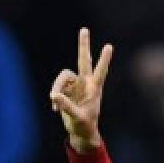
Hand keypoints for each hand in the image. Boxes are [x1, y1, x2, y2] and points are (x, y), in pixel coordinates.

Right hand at [50, 28, 113, 152]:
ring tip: (54, 104)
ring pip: (63, 77)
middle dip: (83, 46)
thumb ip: (66, 106)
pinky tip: (55, 109)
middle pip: (83, 60)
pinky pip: (56, 87)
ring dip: (56, 87)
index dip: (104, 60)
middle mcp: (85, 83)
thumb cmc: (84, 126)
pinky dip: (54, 97)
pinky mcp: (66, 90)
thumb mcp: (77, 118)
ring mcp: (75, 85)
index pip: (100, 71)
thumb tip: (54, 95)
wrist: (80, 132)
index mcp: (94, 89)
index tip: (109, 47)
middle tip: (84, 29)